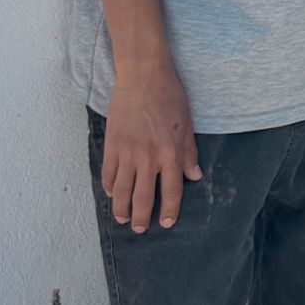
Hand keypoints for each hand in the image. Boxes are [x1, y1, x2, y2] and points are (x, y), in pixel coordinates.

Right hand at [103, 58, 200, 232]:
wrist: (143, 76)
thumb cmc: (169, 96)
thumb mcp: (187, 124)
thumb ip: (189, 153)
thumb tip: (195, 176)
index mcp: (171, 153)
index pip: (172, 190)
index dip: (170, 209)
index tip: (167, 222)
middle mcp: (149, 157)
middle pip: (144, 197)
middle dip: (142, 217)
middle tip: (141, 229)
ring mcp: (128, 152)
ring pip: (123, 191)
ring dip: (122, 208)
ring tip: (123, 218)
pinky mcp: (112, 145)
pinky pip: (109, 174)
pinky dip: (110, 187)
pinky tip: (113, 194)